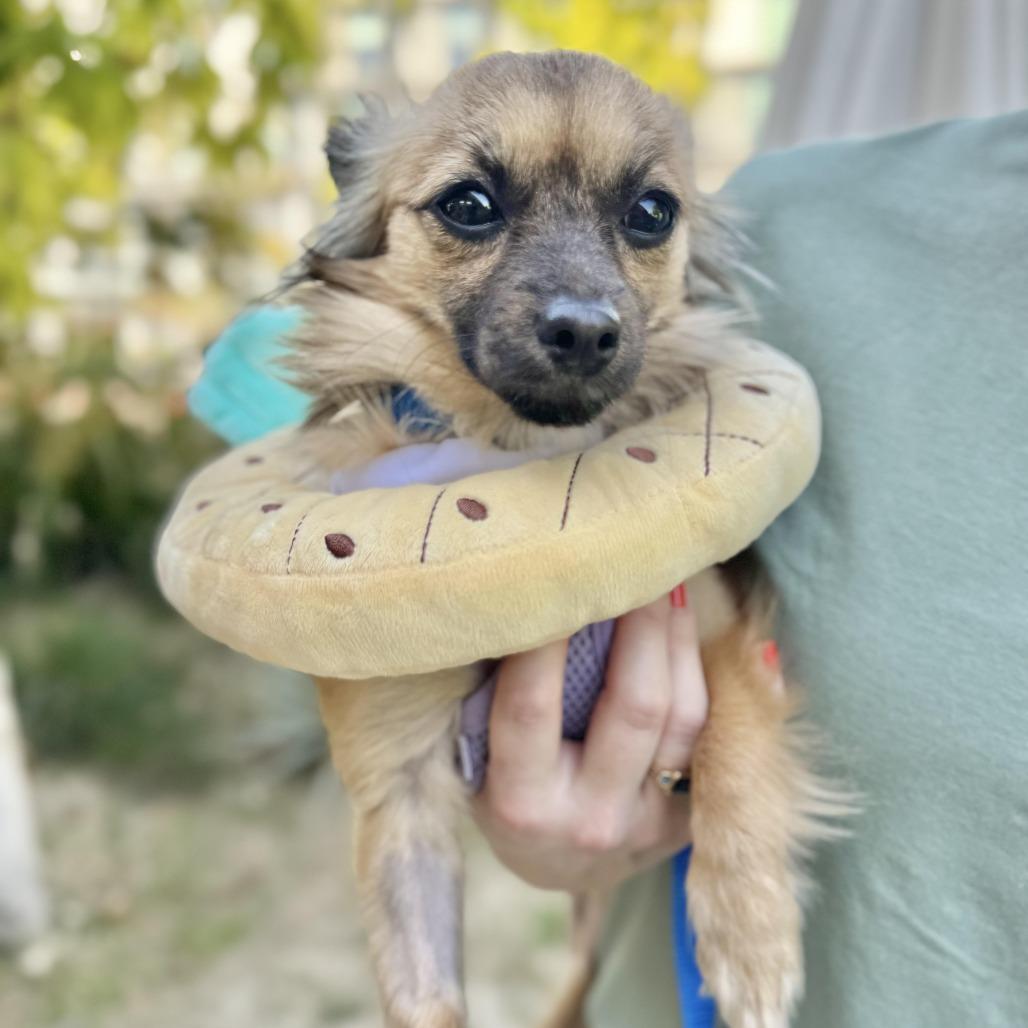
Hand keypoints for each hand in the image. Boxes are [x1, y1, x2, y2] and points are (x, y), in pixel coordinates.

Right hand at [471, 587, 708, 891]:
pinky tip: (710, 630)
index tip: (557, 570)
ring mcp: (648, 824)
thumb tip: (526, 600)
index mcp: (521, 801)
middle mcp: (589, 818)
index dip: (545, 637)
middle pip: (633, 706)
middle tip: (640, 562)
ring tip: (671, 585)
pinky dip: (715, 679)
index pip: (531, 707)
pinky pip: (712, 739)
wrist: (560, 866)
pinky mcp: (689, 822)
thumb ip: (500, 690)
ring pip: (684, 718)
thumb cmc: (508, 790)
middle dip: (641, 623)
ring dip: (680, 641)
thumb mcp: (481, 755)